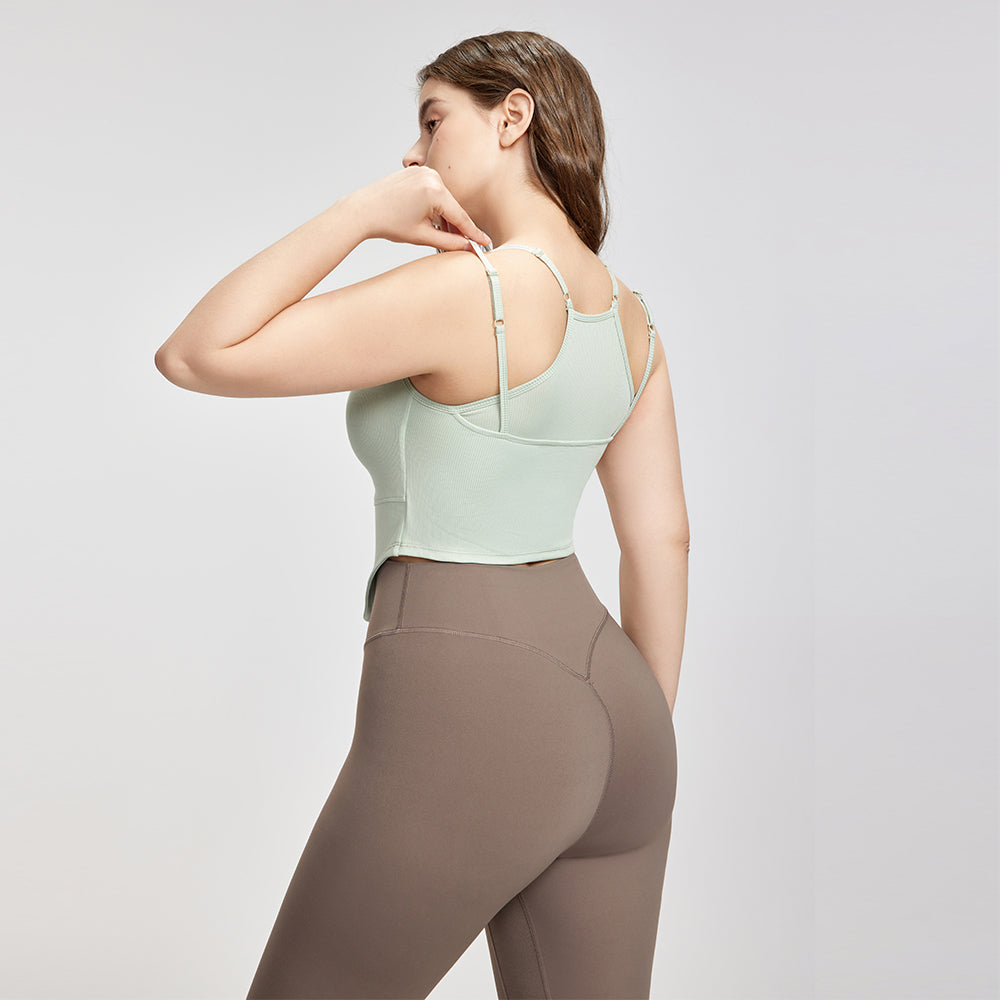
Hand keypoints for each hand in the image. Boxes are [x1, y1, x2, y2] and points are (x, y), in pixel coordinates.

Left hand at [346, 166, 490, 251]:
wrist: (363, 210)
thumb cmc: (388, 222)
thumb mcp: (422, 236)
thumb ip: (449, 243)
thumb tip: (468, 247)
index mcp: (435, 191)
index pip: (460, 217)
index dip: (474, 233)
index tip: (486, 242)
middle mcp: (432, 177)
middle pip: (453, 207)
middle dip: (457, 226)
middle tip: (464, 244)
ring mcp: (424, 172)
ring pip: (444, 200)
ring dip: (445, 216)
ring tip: (440, 234)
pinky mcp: (416, 172)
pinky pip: (433, 191)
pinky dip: (435, 206)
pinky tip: (429, 219)